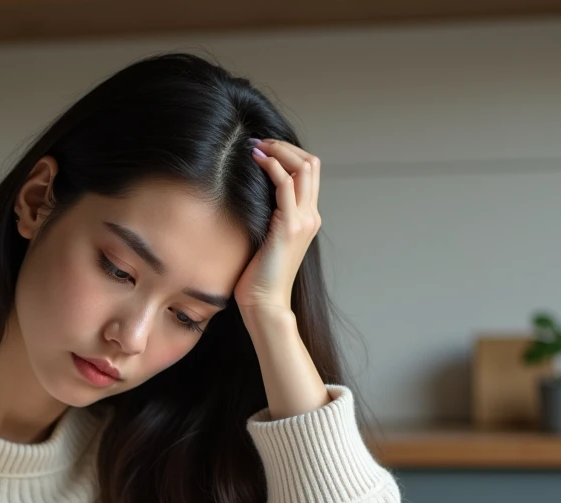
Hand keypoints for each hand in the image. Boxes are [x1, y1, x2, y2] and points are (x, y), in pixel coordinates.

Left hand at [232, 138, 321, 315]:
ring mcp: (303, 220)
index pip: (309, 172)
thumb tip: (249, 200)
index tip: (263, 148)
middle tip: (259, 141)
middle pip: (311, 163)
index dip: (289, 153)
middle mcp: (310, 215)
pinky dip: (272, 166)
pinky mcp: (289, 226)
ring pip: (303, 167)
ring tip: (256, 145)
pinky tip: (256, 160)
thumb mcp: (265, 240)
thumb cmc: (259, 277)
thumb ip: (267, 219)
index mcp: (308, 218)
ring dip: (279, 150)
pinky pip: (286, 184)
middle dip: (284, 146)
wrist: (265, 303)